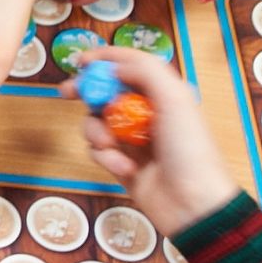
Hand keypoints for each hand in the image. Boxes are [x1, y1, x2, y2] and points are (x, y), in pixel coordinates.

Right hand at [76, 43, 238, 230]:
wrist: (193, 203)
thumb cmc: (190, 149)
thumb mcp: (175, 99)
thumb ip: (145, 72)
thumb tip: (114, 65)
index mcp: (163, 93)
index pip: (131, 65)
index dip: (105, 59)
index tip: (81, 61)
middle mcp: (146, 112)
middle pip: (107, 92)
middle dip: (87, 92)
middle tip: (67, 92)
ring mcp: (132, 139)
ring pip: (97, 122)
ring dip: (97, 131)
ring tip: (109, 145)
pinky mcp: (122, 163)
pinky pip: (99, 151)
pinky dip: (106, 157)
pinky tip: (124, 168)